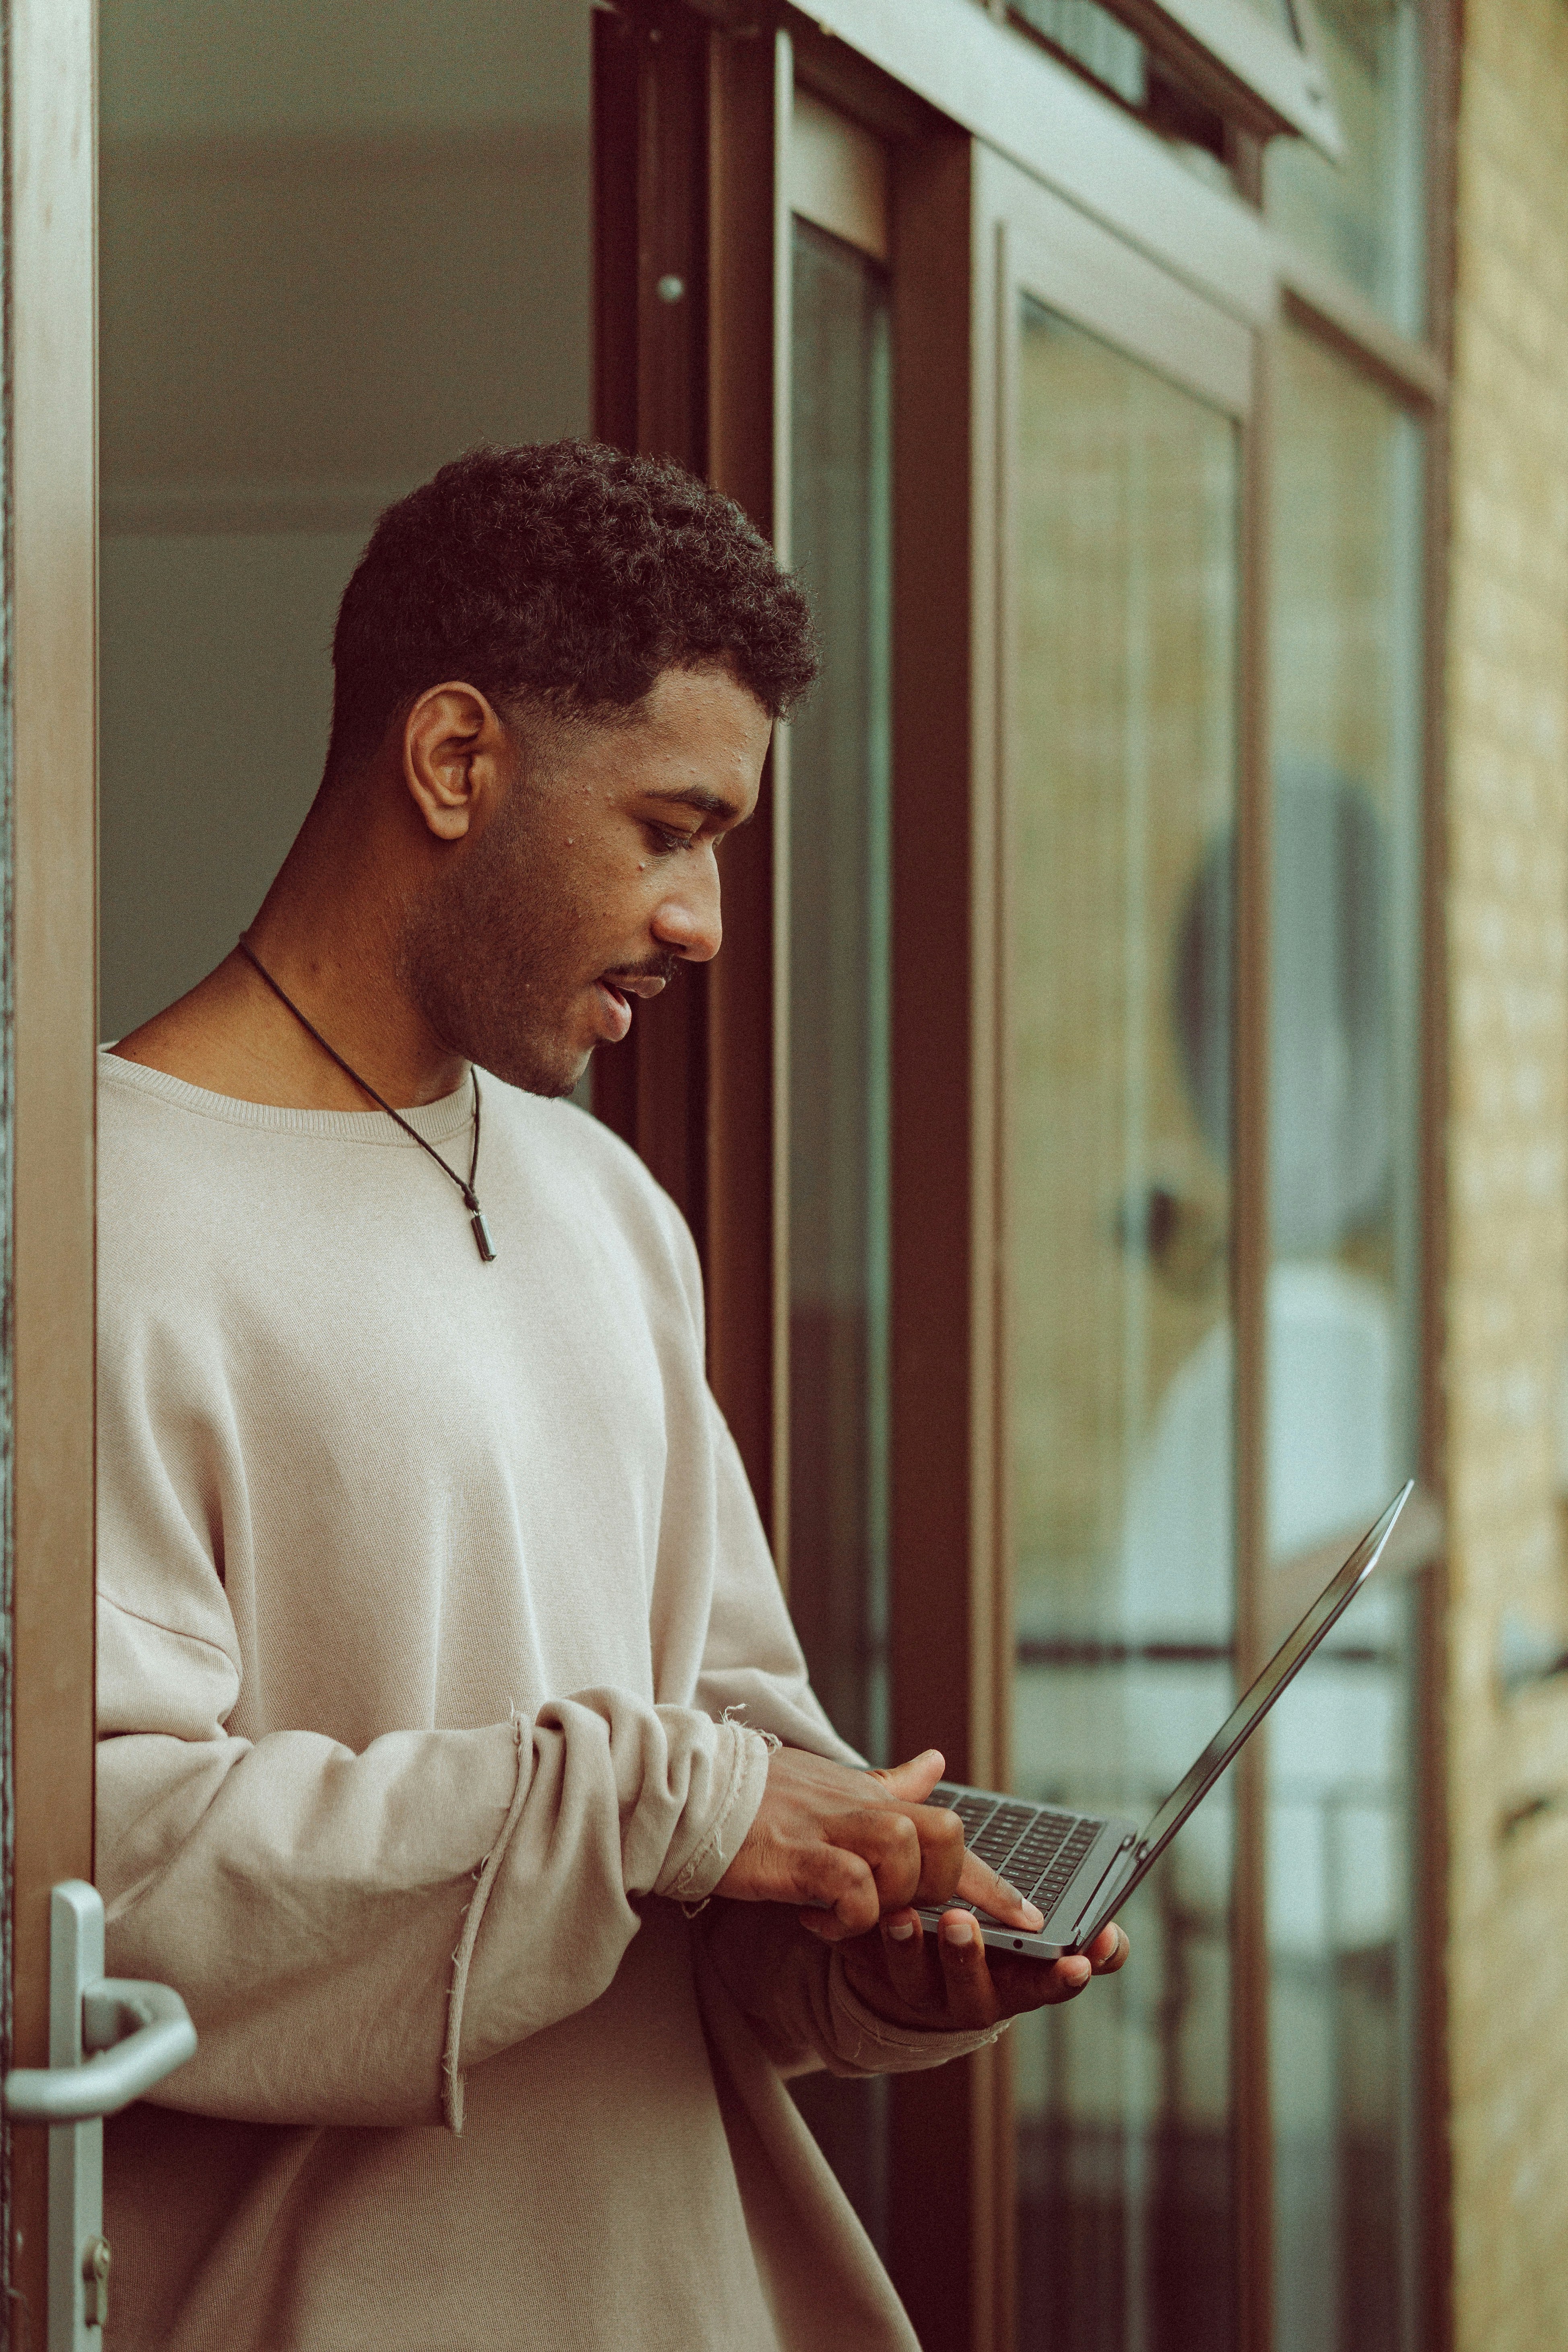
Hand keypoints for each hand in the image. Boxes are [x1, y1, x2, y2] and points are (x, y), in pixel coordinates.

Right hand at [713, 1747, 1046, 1943]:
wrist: (689, 1790)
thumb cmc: (759, 1795)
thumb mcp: (832, 1784)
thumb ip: (888, 1783)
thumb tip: (935, 1762)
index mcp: (871, 1797)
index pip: (949, 1831)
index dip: (993, 1882)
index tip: (1031, 1920)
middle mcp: (860, 1807)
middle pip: (942, 1837)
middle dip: (941, 1888)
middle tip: (908, 1915)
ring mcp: (829, 1827)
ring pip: (904, 1858)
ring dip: (887, 1902)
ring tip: (847, 1916)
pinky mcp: (797, 1853)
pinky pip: (851, 1888)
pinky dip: (846, 1917)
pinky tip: (816, 1921)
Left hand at [840, 1907, 1130, 2032]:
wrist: (915, 1953)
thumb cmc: (992, 1935)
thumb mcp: (1034, 1937)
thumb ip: (1076, 1933)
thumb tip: (1114, 1940)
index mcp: (1018, 1982)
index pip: (1049, 1986)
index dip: (1065, 1976)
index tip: (1079, 1959)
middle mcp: (970, 1995)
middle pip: (974, 1991)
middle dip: (968, 1959)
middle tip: (960, 1923)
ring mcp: (921, 1988)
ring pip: (916, 1980)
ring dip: (907, 1949)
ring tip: (902, 1917)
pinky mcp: (877, 1972)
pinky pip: (870, 1961)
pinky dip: (866, 1939)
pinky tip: (866, 1912)